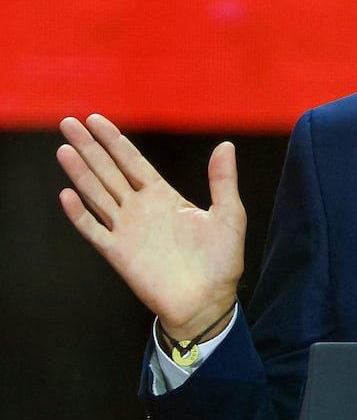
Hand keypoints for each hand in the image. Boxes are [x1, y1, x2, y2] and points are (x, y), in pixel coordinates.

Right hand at [56, 114, 245, 340]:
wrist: (208, 300)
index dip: (114, 141)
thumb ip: (223, 181)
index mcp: (164, 196)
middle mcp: (140, 208)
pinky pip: (94, 230)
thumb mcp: (229, 215)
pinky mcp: (118, 253)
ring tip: (64, 149)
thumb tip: (226, 146)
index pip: (133, 162)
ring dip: (81, 173)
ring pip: (97, 194)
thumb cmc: (221, 260)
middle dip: (89, 147)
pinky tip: (67, 195)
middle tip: (68, 123)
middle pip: (109, 172)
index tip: (95, 119)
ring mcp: (126, 230)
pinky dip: (79, 214)